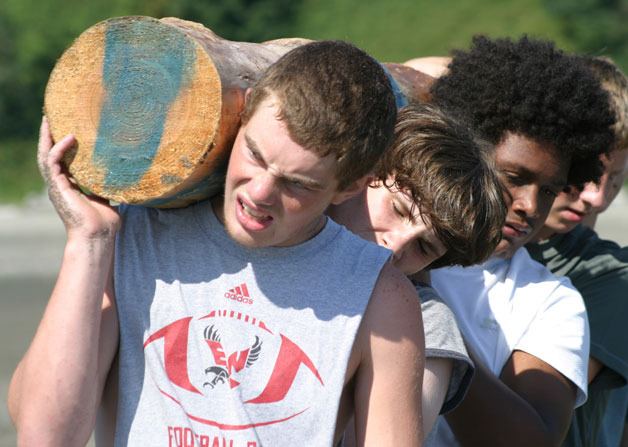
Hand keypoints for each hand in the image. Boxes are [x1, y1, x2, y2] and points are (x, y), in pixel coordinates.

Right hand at [38, 117, 119, 239]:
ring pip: (45, 155)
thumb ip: (106, 185)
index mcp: (70, 186)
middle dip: (49, 136)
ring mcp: (56, 185)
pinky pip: (53, 162)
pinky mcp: (57, 187)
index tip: (67, 127)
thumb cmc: (105, 222)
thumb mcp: (106, 197)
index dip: (61, 144)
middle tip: (52, 116)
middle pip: (49, 154)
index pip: (61, 160)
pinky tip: (69, 137)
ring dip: (47, 137)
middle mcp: (60, 184)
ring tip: (51, 119)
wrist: (98, 236)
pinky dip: (59, 148)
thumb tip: (121, 174)